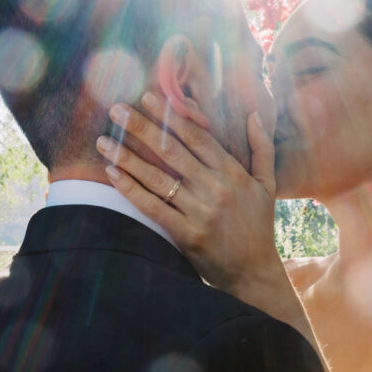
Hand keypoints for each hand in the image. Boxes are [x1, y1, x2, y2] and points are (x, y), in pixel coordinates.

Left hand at [96, 92, 283, 300]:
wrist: (254, 272)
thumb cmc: (259, 226)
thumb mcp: (267, 185)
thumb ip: (262, 147)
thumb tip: (256, 114)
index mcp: (232, 172)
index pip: (197, 136)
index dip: (171, 116)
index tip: (148, 98)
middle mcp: (215, 187)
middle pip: (172, 150)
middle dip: (141, 127)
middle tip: (116, 109)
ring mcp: (201, 211)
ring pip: (157, 177)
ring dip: (127, 156)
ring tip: (104, 141)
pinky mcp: (187, 234)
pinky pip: (153, 207)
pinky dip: (131, 190)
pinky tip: (112, 174)